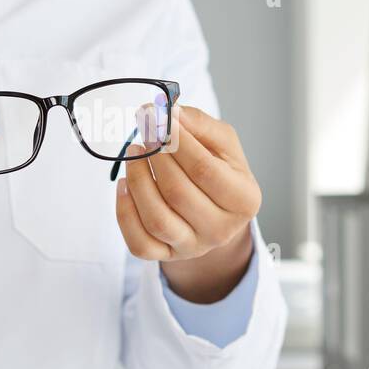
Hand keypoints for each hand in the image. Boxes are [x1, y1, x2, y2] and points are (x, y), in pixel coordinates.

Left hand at [115, 105, 259, 302]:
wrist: (216, 211)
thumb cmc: (219, 170)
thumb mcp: (223, 144)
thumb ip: (200, 124)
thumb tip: (170, 111)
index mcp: (244, 199)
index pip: (205, 169)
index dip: (178, 143)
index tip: (160, 118)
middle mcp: (222, 229)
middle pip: (178, 193)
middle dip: (155, 157)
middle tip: (145, 131)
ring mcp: (194, 247)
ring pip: (157, 219)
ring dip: (138, 180)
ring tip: (133, 153)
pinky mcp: (167, 256)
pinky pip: (139, 243)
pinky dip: (125, 213)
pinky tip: (124, 185)